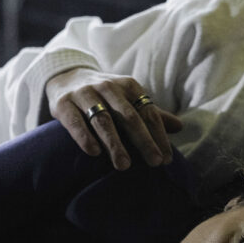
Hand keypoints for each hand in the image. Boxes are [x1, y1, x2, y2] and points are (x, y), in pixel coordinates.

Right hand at [46, 68, 182, 170]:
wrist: (66, 77)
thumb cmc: (104, 94)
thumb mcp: (128, 98)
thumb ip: (151, 113)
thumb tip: (179, 127)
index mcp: (128, 85)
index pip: (147, 112)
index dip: (158, 135)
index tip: (166, 158)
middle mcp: (107, 87)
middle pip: (129, 116)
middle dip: (143, 141)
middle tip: (154, 163)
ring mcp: (84, 94)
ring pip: (103, 120)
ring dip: (114, 144)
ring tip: (124, 166)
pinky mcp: (63, 104)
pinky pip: (75, 122)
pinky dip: (85, 137)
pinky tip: (94, 153)